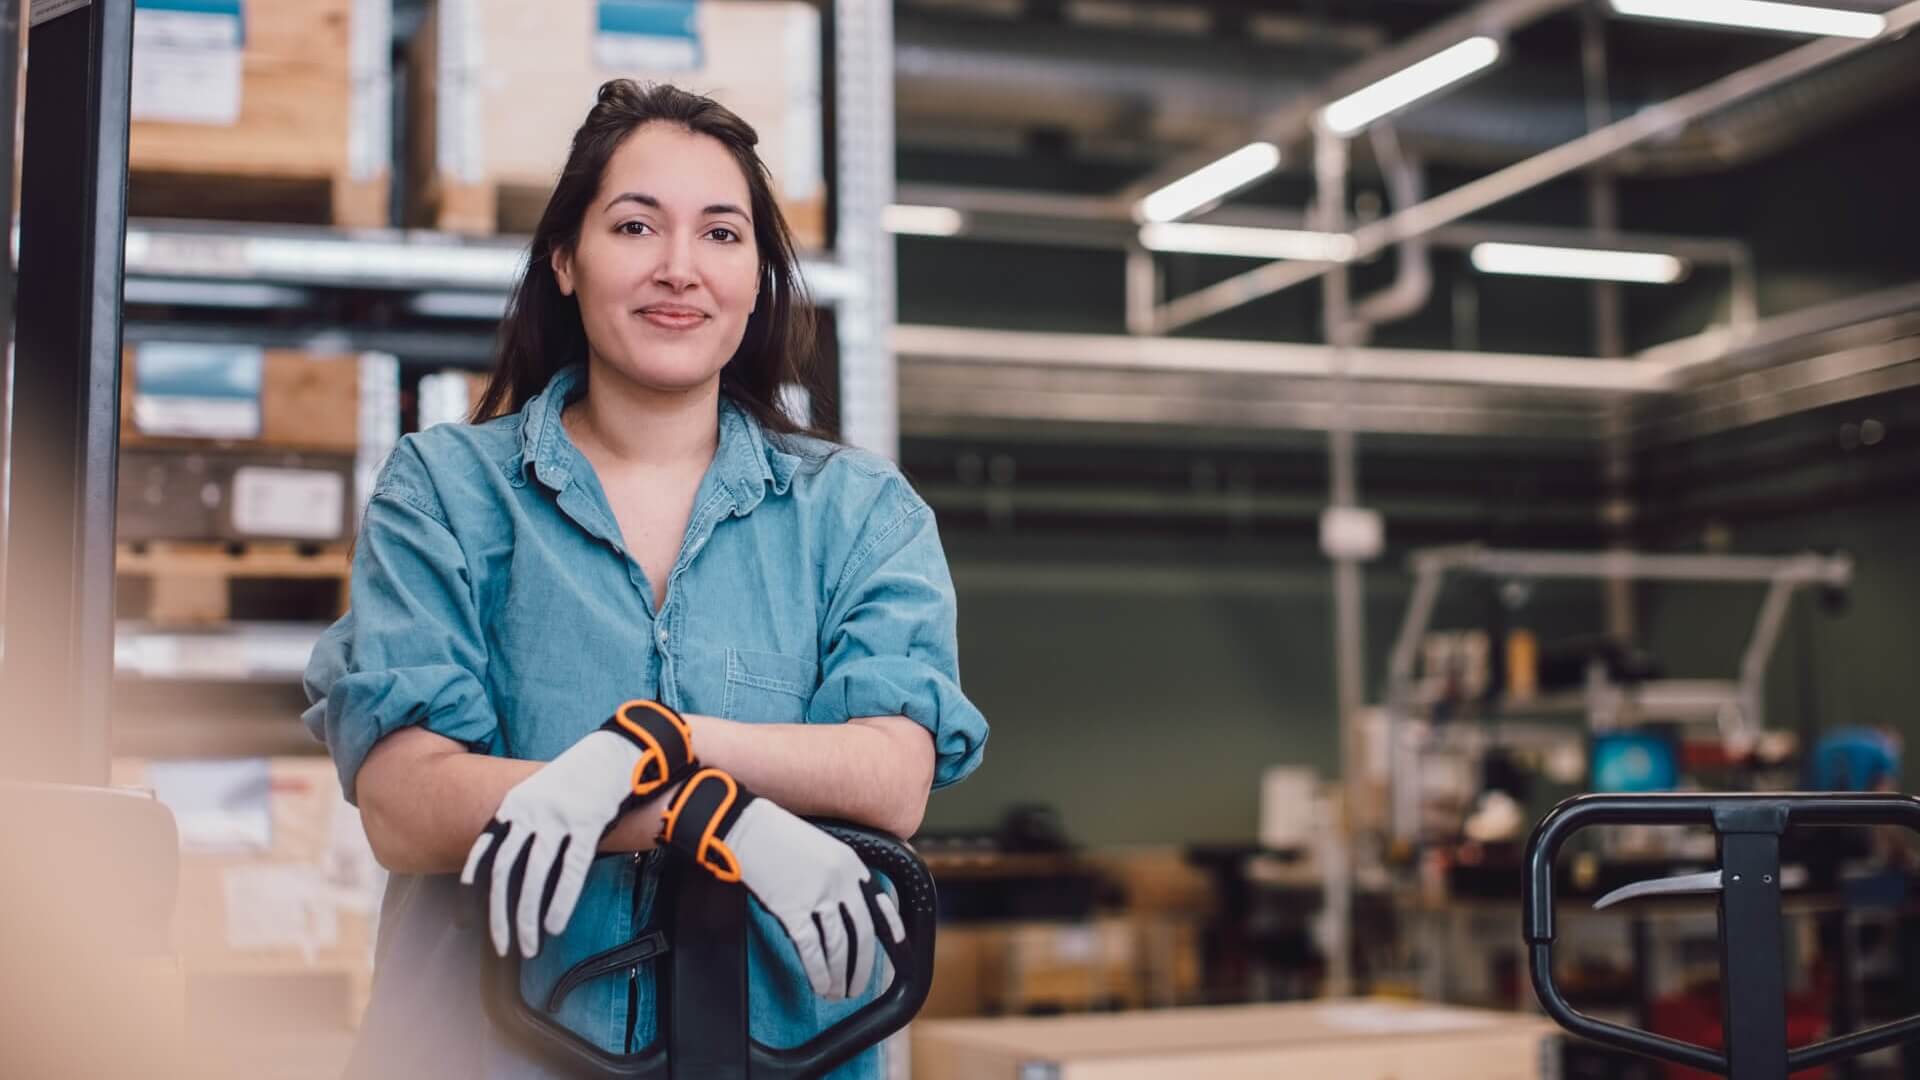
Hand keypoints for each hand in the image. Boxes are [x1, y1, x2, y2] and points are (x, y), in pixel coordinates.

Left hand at [463, 701, 694, 957]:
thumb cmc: (583, 776)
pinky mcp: (588, 822)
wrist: (618, 749)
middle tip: (501, 945)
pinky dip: (560, 902)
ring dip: (528, 917)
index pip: (486, 848)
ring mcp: (559, 816)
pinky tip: (555, 925)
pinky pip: (571, 870)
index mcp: (515, 803)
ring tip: (529, 947)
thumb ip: (526, 820)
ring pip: (535, 875)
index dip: (473, 882)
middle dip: (499, 914)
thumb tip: (518, 861)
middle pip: (506, 870)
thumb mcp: (542, 790)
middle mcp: (531, 811)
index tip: (467, 913)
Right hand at [660, 769, 905, 999]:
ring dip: (840, 975)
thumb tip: (843, 908)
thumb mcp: (822, 848)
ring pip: (838, 947)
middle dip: (862, 966)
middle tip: (858, 985)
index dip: (891, 929)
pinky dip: (818, 972)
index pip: (880, 903)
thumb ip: (839, 874)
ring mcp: (817, 896)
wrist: (746, 826)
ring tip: (837, 992)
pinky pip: (811, 949)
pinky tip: (819, 985)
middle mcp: (841, 881)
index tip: (897, 946)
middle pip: (862, 933)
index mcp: (851, 864)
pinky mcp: (792, 908)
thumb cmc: (777, 835)